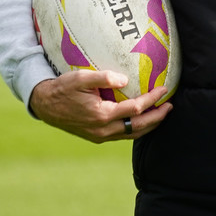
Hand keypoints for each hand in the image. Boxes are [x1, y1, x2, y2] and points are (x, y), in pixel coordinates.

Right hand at [28, 70, 171, 142]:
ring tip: (162, 115)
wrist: (44, 105)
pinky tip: (142, 121)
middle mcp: (103, 130)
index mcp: (101, 115)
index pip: (135, 109)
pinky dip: (136, 129)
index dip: (152, 100)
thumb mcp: (80, 78)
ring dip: (149, 125)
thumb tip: (125, 80)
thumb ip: (103, 77)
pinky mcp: (97, 137)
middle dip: (157, 117)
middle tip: (170, 107)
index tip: (164, 90)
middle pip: (138, 127)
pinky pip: (123, 136)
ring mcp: (100, 136)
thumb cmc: (63, 88)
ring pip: (131, 134)